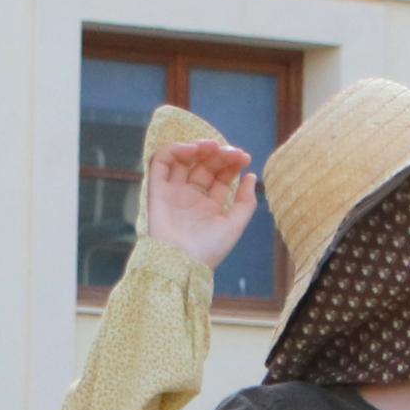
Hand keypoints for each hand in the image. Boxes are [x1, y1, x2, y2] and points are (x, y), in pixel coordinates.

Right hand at [142, 135, 258, 269]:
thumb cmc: (208, 249)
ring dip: (198, 148)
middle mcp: (191, 196)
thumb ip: (246, 203)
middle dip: (219, 154)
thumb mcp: (234, 226)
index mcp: (209, 205)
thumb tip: (252, 177)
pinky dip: (174, 150)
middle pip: (205, 165)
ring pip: (184, 160)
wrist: (180, 262)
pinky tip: (192, 150)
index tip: (244, 158)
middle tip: (231, 152)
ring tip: (212, 147)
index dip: (232, 164)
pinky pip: (161, 163)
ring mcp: (173, 192)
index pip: (221, 176)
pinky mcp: (157, 189)